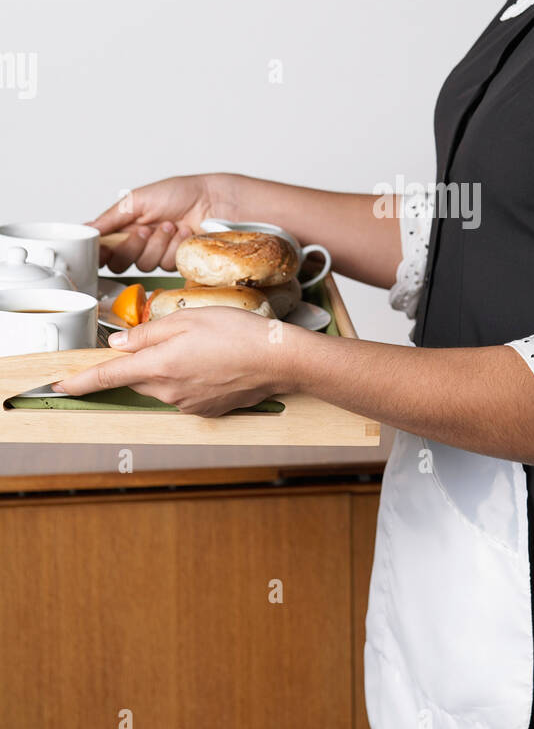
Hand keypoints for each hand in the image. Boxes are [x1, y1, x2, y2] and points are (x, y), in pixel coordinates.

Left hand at [52, 308, 302, 415]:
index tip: (59, 383)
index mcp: (158, 366)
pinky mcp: (205, 410)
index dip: (78, 380)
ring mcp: (187, 404)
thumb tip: (120, 344)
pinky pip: (183, 392)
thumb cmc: (238, 334)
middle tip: (170, 338)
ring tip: (202, 347)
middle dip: (141, 361)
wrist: (278, 360)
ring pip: (161, 384)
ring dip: (168, 367)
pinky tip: (213, 363)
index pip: (106, 376)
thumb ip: (147, 333)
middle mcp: (168, 391)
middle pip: (136, 378)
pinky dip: (189, 377)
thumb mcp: (187, 318)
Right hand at [86, 173, 238, 273]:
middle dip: (133, 246)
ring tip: (171, 225)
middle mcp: (138, 243)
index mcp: (125, 226)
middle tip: (146, 229)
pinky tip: (183, 233)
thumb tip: (85, 228)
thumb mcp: (137, 200)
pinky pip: (166, 265)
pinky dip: (175, 247)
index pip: (103, 248)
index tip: (103, 249)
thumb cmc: (179, 193)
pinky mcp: (175, 261)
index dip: (101, 253)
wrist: (212, 201)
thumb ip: (110, 218)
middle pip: (119, 263)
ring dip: (158, 243)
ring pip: (144, 264)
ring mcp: (157, 253)